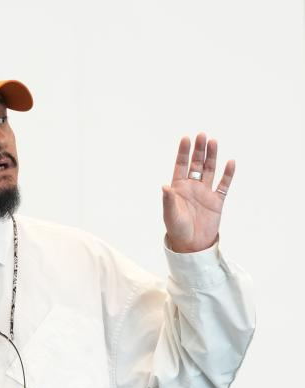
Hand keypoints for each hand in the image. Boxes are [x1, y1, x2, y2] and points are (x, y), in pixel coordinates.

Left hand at [162, 132, 234, 252]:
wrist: (191, 245)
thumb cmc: (177, 230)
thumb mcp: (170, 215)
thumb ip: (168, 200)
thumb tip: (164, 186)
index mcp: (178, 188)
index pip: (181, 166)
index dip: (183, 152)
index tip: (186, 138)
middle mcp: (192, 187)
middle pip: (197, 164)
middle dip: (199, 150)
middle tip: (202, 135)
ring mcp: (205, 193)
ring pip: (210, 170)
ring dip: (212, 156)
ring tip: (213, 141)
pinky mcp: (217, 201)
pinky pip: (224, 185)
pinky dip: (228, 174)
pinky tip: (230, 162)